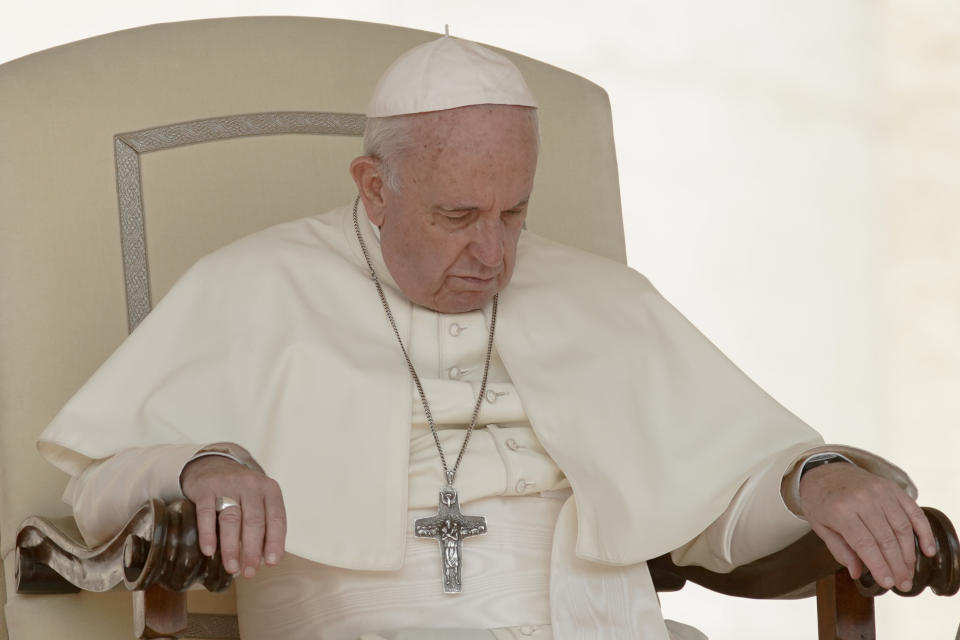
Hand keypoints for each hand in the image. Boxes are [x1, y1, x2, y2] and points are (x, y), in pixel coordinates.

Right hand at [180, 455, 285, 577]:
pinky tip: (209, 551)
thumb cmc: (241, 491)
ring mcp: (228, 485)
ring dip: (231, 547)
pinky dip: (208, 533)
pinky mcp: (206, 488)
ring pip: (232, 519)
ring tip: (232, 568)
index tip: (271, 562)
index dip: (275, 541)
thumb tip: (265, 559)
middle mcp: (251, 485)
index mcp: (269, 490)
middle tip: (249, 572)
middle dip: (252, 550)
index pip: (276, 518)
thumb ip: (264, 524)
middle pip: (254, 522)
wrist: (212, 466)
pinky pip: (206, 513)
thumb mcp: (259, 501)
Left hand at [798, 462, 935, 590]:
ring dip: (909, 554)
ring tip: (910, 572)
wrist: (825, 470)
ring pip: (902, 528)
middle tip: (903, 584)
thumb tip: (856, 573)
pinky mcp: (892, 488)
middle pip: (886, 538)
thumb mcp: (820, 526)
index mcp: (840, 510)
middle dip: (897, 565)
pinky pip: (913, 511)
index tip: (888, 583)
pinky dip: (923, 531)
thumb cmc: (820, 501)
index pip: (864, 544)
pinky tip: (927, 550)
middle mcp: (862, 499)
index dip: (878, 566)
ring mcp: (879, 491)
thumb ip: (839, 550)